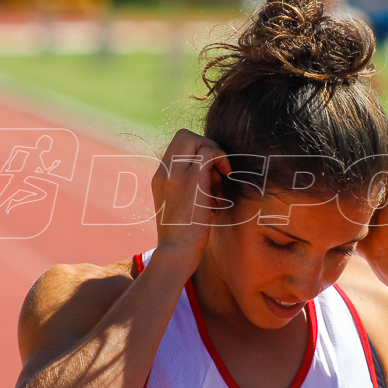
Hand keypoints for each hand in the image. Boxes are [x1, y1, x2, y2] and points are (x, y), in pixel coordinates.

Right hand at [150, 129, 231, 264]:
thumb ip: (189, 188)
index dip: (197, 151)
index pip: (178, 145)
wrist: (175, 253)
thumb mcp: (181, 206)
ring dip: (215, 154)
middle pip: (185, 135)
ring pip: (197, 139)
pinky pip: (209, 152)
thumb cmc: (183, 237)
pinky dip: (222, 159)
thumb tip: (212, 176)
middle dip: (206, 146)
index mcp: (160, 177)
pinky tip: (227, 177)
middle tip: (216, 170)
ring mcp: (175, 173)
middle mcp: (164, 171)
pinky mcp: (191, 179)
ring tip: (220, 180)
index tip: (209, 172)